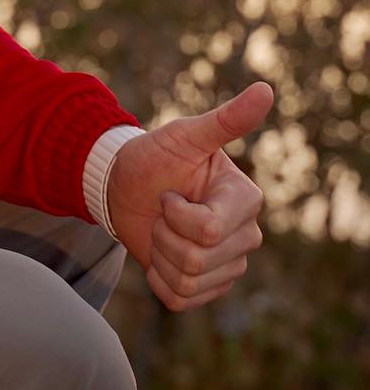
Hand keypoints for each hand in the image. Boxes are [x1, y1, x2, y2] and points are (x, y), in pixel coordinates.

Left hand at [106, 82, 272, 311]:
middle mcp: (245, 235)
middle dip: (165, 234)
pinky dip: (158, 279)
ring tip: (160, 230)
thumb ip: (225, 120)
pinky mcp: (208, 287)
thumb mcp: (184, 136)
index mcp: (245, 200)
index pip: (210, 230)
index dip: (177, 214)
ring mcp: (228, 264)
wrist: (124, 186)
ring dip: (159, 254)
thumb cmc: (154, 156)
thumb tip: (266, 89)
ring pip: (188, 280)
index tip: (168, 193)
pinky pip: (180, 299)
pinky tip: (158, 256)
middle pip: (198, 259)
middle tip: (162, 210)